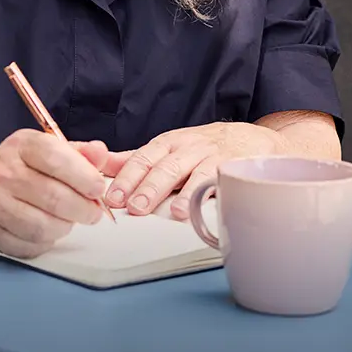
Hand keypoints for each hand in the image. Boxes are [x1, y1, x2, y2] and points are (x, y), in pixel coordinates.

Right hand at [0, 130, 108, 258]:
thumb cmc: (17, 164)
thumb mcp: (46, 147)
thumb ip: (78, 152)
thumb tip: (100, 153)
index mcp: (22, 145)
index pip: (56, 158)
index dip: (84, 176)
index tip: (98, 189)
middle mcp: (3, 172)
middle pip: (53, 197)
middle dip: (83, 210)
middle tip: (92, 212)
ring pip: (41, 227)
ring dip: (64, 227)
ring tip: (68, 220)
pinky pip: (26, 246)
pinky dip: (44, 243)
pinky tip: (47, 231)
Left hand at [103, 122, 281, 220]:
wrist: (251, 139)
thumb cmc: (202, 148)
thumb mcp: (167, 149)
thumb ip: (135, 160)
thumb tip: (100, 167)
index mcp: (166, 143)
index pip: (142, 159)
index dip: (127, 178)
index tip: (113, 197)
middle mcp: (187, 147)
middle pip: (165, 166)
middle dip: (149, 187)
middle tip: (135, 207)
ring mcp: (212, 156)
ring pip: (194, 172)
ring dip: (184, 193)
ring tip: (175, 212)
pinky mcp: (234, 167)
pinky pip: (223, 179)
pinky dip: (214, 192)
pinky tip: (209, 206)